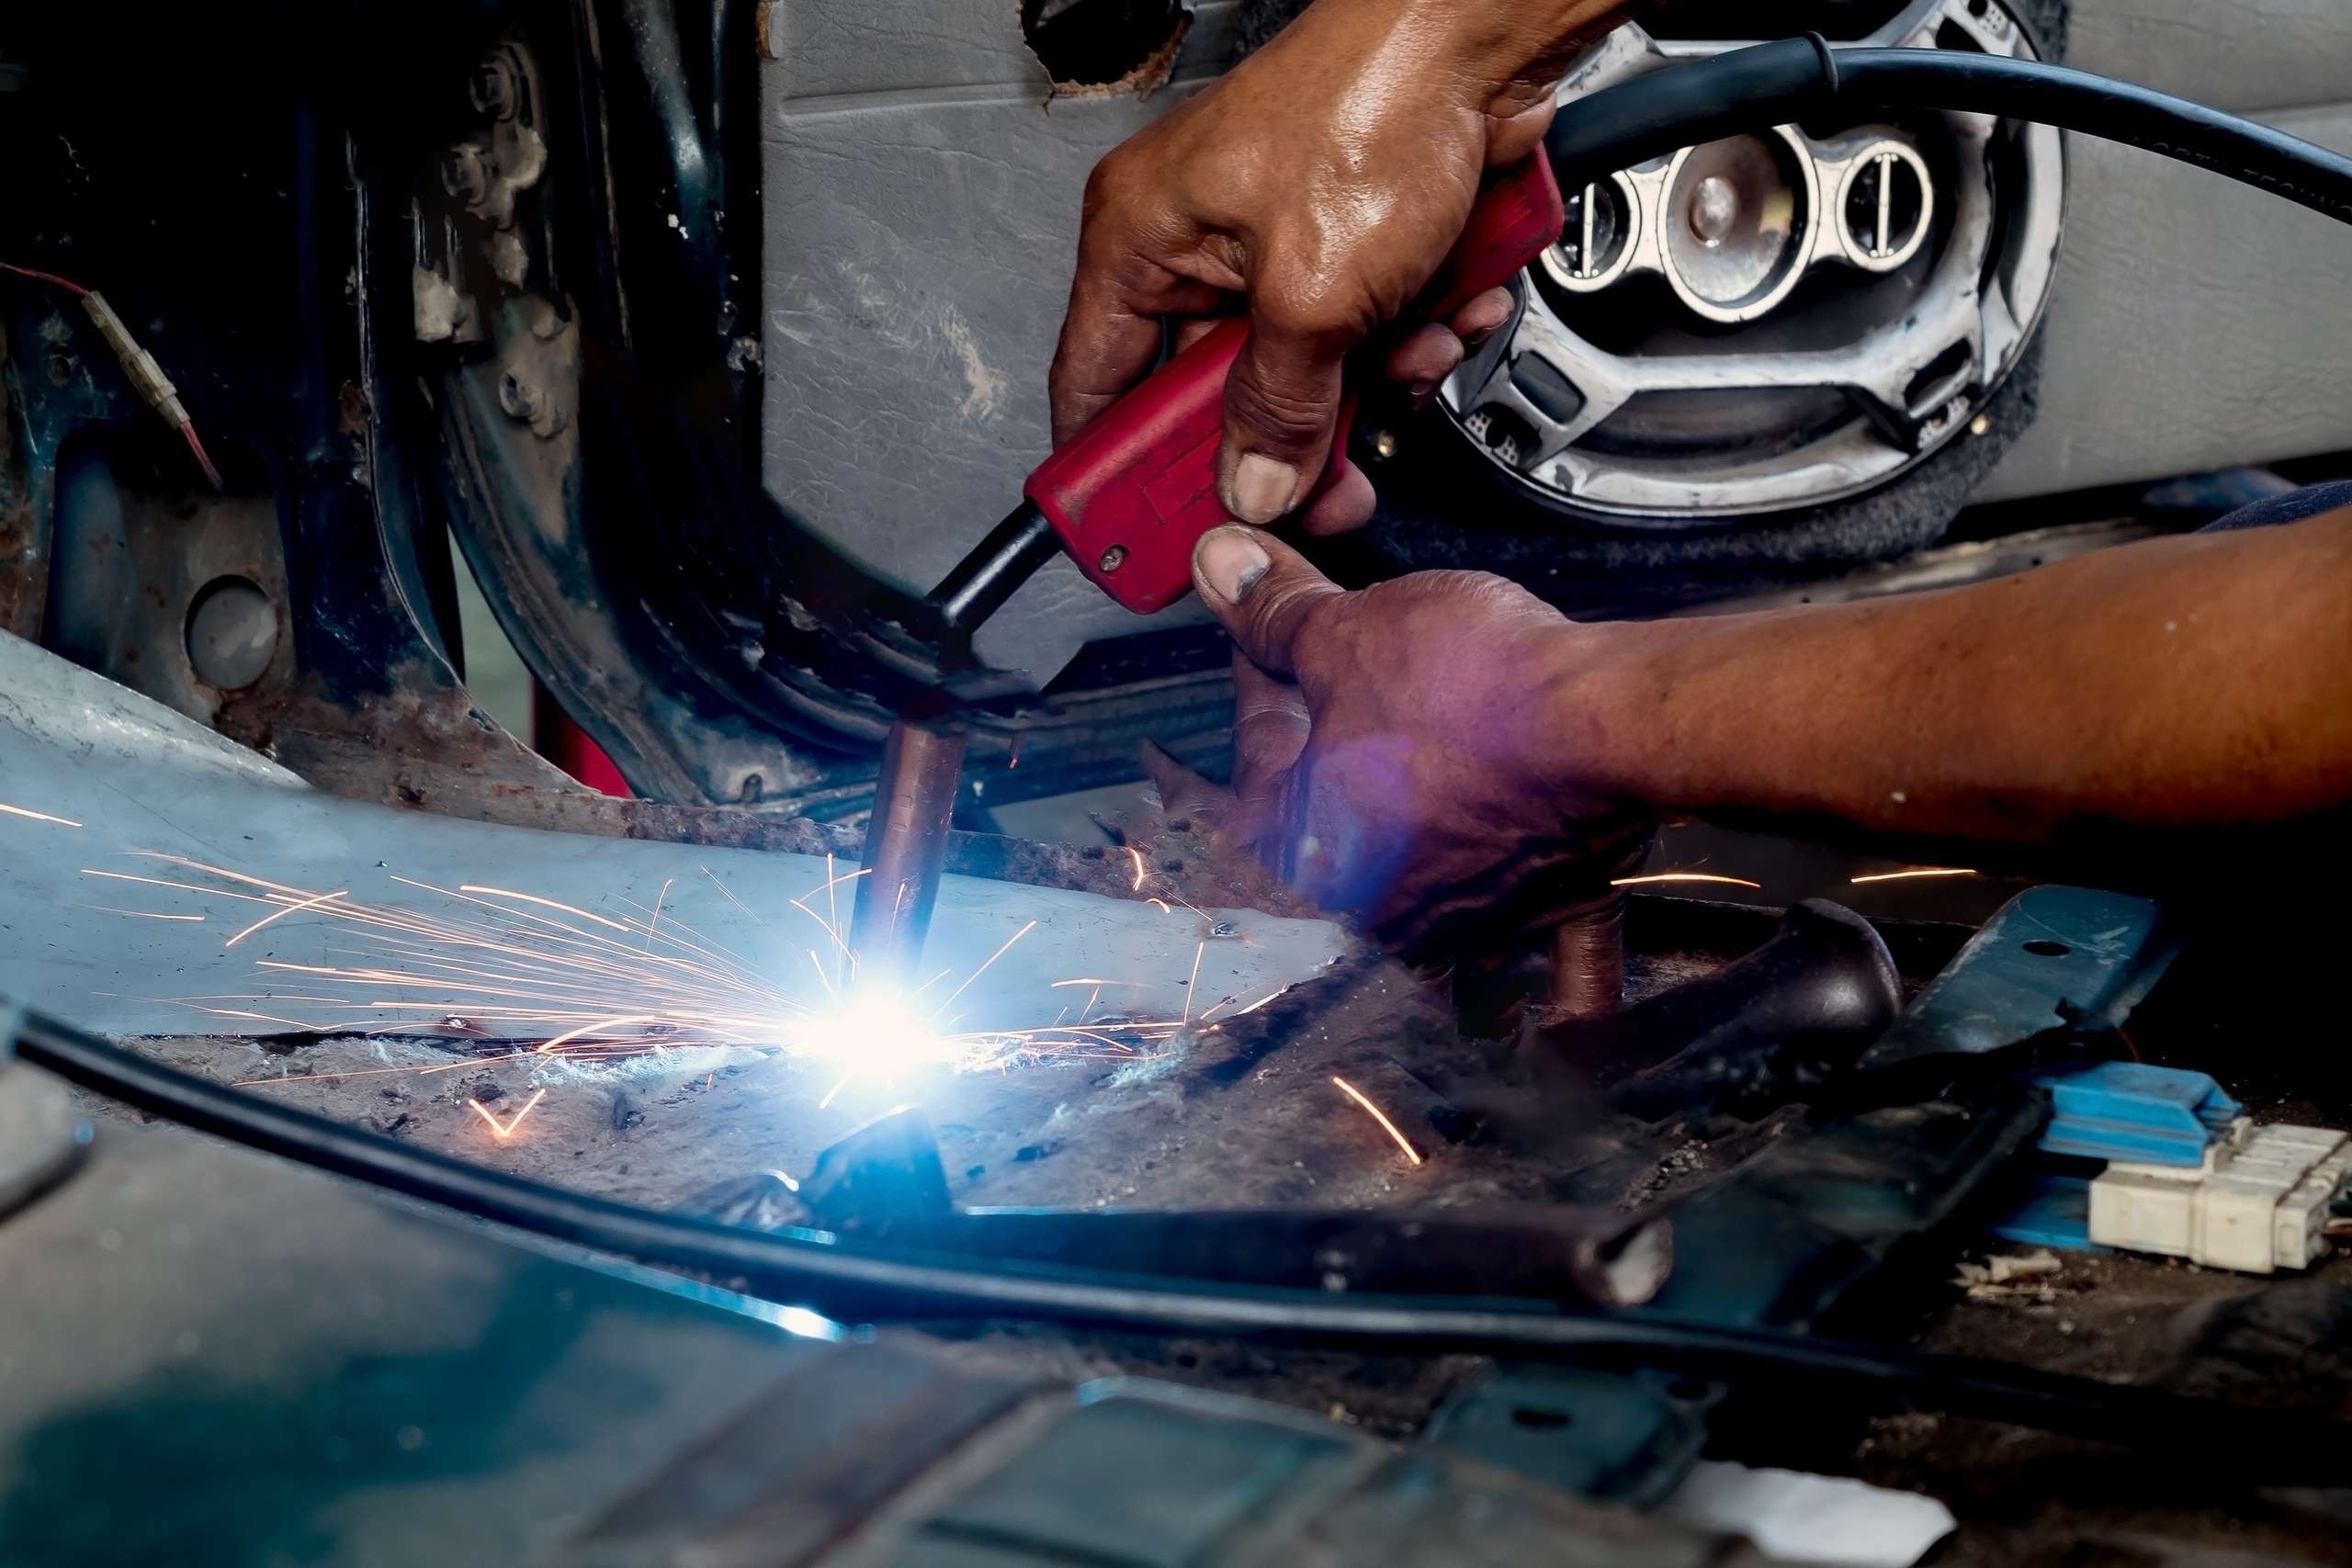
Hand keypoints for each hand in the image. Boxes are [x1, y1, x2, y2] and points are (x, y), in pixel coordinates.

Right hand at [1050, 0, 1620, 533]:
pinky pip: (1365, 338)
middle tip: (1318, 485)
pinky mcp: (1352, 248)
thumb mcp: (1313, 292)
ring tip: (1408, 347)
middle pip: (1211, 402)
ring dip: (1369, 386)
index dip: (1113, 475)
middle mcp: (1198, 245)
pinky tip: (1444, 311)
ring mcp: (1278, 249)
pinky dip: (1411, 341)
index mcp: (1141, 240)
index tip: (1135, 538)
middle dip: (1281, 441)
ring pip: (1304, 380)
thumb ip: (1277, 407)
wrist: (1483, 40)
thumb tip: (1254, 483)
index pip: (1093, 388)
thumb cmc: (1375, 103)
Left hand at [1171, 524, 1651, 955]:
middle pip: (1330, 830)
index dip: (1251, 682)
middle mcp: (1378, 912)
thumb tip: (1219, 564)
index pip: (1246, 761)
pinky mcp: (1551, 906)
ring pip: (1426, 899)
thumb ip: (1279, 614)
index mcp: (1305, 856)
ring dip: (1413, 853)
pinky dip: (1560, 986)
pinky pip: (1552, 958)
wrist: (1605, 725)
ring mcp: (1468, 921)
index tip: (1259, 642)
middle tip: (1328, 680)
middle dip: (1321, 757)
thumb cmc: (1466, 689)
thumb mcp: (1352, 632)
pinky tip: (1562, 1018)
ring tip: (1413, 773)